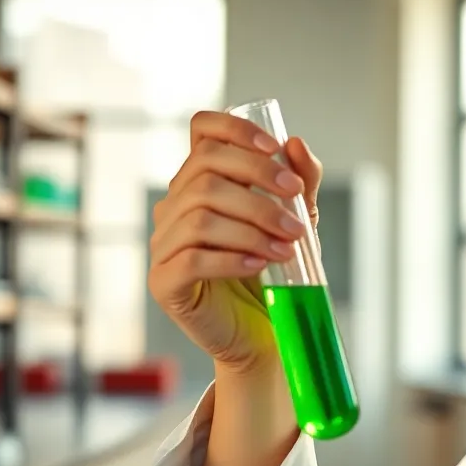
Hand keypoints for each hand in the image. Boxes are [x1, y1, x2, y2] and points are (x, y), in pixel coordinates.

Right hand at [148, 110, 321, 376]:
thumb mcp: (297, 223)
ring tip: (287, 247)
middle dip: (258, 185)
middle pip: (205, 172)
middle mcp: (175, 207)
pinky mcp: (164, 283)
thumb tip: (297, 145)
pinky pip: (190, 259)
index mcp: (202, 182)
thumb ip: (301, 185)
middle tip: (296, 214)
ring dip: (252, 228)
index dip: (235, 130)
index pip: (202, 131)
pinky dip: (231, 258)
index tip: (275, 148)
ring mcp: (164, 244)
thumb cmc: (276, 275)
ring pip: (200, 216)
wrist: (263, 335)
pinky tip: (260, 264)